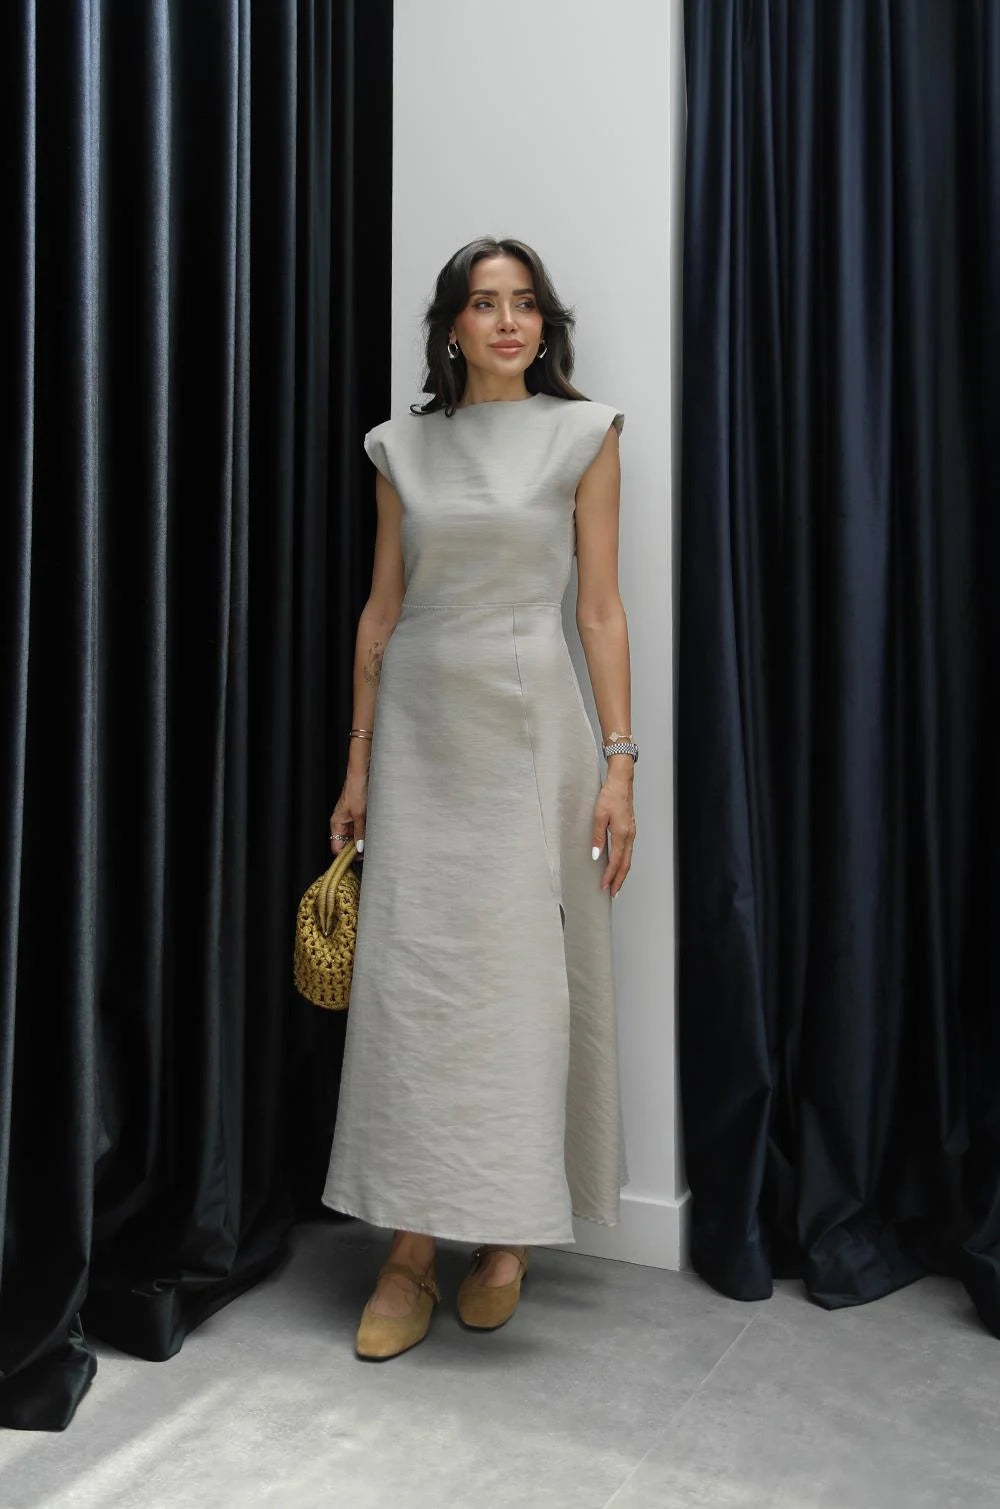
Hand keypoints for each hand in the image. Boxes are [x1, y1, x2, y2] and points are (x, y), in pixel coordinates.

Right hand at [329, 772, 367, 855]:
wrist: (363, 774)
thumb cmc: (356, 789)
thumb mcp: (359, 814)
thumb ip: (360, 833)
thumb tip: (359, 848)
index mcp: (336, 823)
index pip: (337, 847)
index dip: (346, 855)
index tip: (358, 859)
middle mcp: (342, 822)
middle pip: (347, 843)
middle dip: (357, 848)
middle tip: (370, 852)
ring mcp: (352, 818)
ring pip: (356, 836)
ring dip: (364, 839)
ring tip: (374, 840)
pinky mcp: (360, 814)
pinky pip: (362, 828)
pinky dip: (368, 831)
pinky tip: (376, 832)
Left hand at [591, 774, 634, 897]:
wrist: (621, 782)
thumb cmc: (610, 796)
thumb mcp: (598, 816)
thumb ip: (597, 837)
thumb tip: (596, 856)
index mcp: (622, 834)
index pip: (616, 861)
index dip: (610, 876)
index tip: (604, 887)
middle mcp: (629, 836)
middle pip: (626, 864)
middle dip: (619, 880)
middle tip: (612, 894)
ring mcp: (631, 833)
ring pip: (628, 859)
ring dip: (622, 873)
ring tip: (615, 884)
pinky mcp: (630, 830)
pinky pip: (628, 851)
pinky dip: (624, 863)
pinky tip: (618, 866)